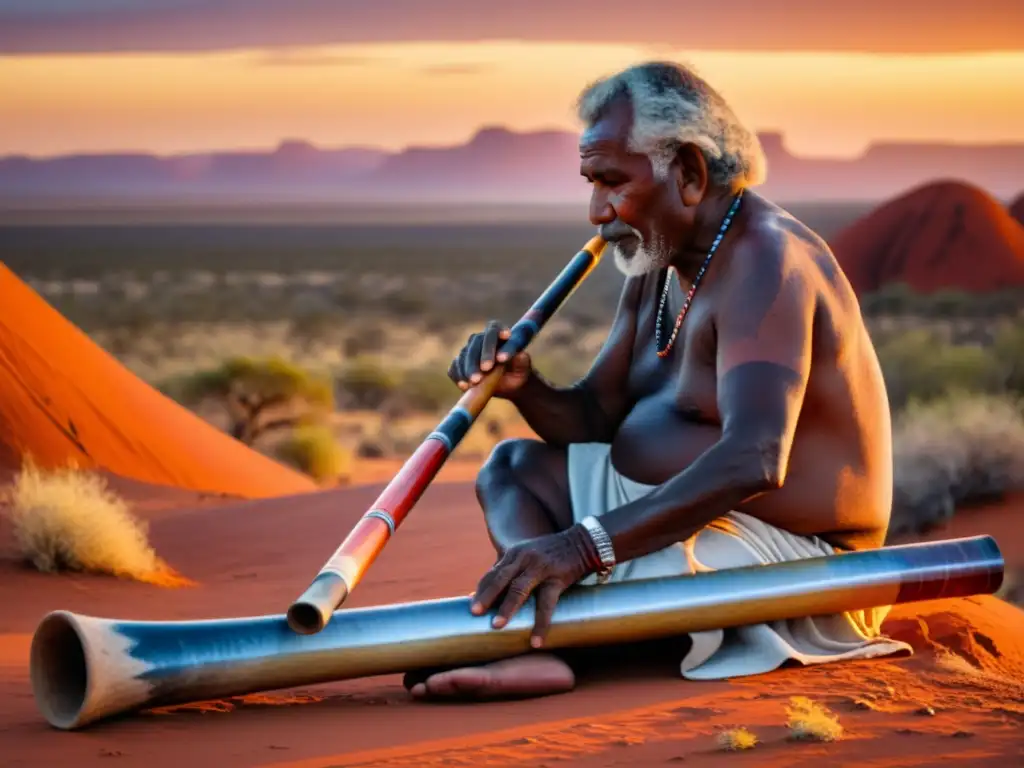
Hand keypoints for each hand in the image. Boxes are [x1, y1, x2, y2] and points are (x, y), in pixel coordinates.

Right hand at [448, 320, 531, 396]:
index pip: (494, 329)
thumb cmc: (518, 371)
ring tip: (475, 382)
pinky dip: (458, 376)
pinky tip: (464, 385)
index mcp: (497, 333)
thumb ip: (522, 360)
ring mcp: (468, 352)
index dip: (498, 332)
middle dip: (481, 355)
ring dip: (468, 368)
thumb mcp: (524, 366)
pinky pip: (454, 368)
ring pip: (464, 356)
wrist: (509, 384)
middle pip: (477, 342)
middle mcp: (480, 339)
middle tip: (486, 369)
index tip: (505, 338)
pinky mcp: (459, 366)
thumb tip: (518, 355)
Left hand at [470, 525, 600, 647]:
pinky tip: (536, 640)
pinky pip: (547, 603)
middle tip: (474, 613)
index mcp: (514, 554)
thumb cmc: (550, 553)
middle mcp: (524, 558)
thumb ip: (510, 572)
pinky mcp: (557, 578)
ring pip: (519, 589)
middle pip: (500, 578)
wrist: (582, 543)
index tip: (469, 607)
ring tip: (497, 625)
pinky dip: (540, 623)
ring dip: (507, 607)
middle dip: (486, 596)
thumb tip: (485, 593)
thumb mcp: (527, 556)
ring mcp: (540, 568)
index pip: (493, 573)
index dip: (481, 590)